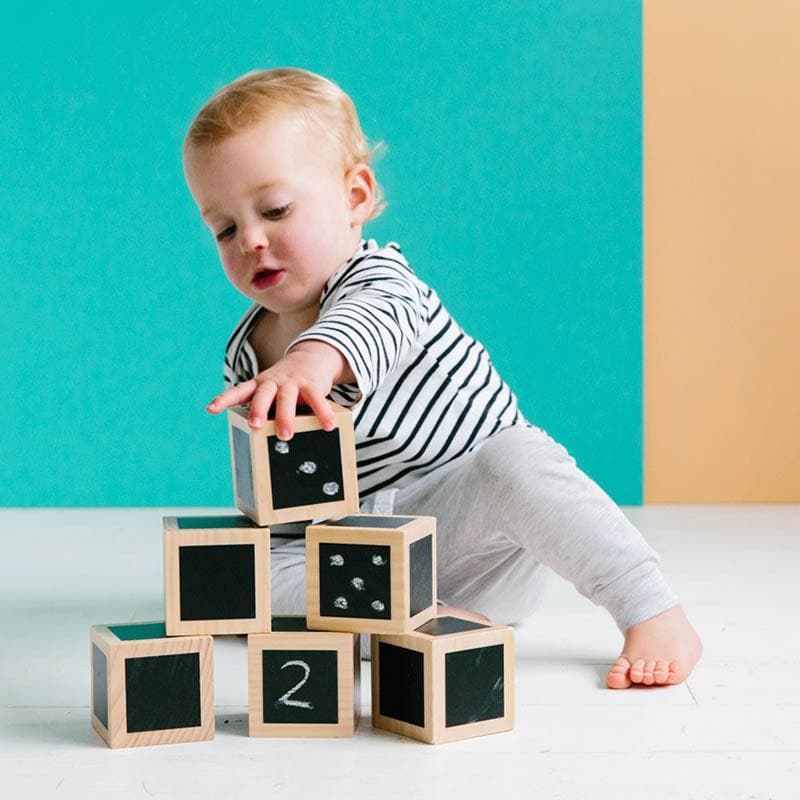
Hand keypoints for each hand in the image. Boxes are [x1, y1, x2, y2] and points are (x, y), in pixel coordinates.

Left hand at [206, 345, 344, 438]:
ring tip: (285, 435)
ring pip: (287, 398)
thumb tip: (258, 437)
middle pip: (263, 394)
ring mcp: (292, 382)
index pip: (239, 391)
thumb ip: (266, 409)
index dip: (224, 399)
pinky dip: (322, 412)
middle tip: (255, 426)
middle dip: (258, 410)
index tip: (211, 409)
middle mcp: (273, 382)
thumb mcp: (272, 391)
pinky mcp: (312, 384)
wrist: (311, 357)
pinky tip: (328, 425)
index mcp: (260, 385)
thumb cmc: (287, 383)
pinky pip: (317, 398)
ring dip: (286, 416)